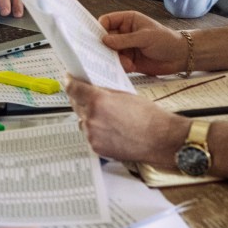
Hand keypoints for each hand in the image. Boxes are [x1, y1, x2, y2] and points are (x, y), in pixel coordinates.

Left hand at [67, 76, 187, 164]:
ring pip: (82, 121)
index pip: (73, 89)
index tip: (69, 80)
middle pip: (75, 105)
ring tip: (106, 116)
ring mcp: (93, 134)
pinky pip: (90, 135)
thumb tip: (93, 89)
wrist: (159, 138)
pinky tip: (110, 129)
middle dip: (81, 100)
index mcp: (98, 101)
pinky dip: (96, 131)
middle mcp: (92, 118)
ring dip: (89, 117)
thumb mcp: (125, 94)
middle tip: (89, 97)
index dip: (70, 82)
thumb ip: (105, 92)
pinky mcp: (96, 147)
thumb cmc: (148, 116)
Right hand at [99, 10, 189, 75]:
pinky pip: (118, 63)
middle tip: (101, 54)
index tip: (95, 38)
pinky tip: (130, 67)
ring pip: (110, 53)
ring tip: (126, 62)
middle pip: (105, 38)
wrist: (180, 56)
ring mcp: (126, 47)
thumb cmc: (166, 40)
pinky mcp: (129, 61)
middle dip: (104, 47)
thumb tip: (104, 40)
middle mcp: (124, 33)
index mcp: (128, 20)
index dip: (99, 28)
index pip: (107, 21)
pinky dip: (120, 66)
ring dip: (115, 58)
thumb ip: (124, 39)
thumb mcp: (145, 37)